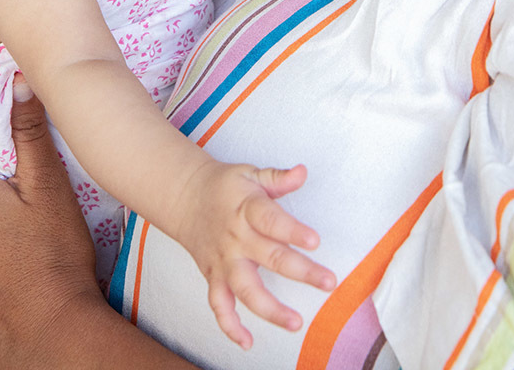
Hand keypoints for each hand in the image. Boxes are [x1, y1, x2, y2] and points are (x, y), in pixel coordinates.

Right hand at [174, 160, 335, 349]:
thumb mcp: (250, 173)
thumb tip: (302, 172)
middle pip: (270, 257)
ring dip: (270, 309)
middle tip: (328, 282)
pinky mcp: (214, 277)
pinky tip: (247, 342)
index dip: (293, 231)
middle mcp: (236, 238)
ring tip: (296, 322)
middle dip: (301, 271)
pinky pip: (219, 306)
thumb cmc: (225, 186)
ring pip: (245, 290)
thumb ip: (277, 177)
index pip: (272, 221)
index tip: (315, 241)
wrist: (185, 196)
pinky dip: (230, 327)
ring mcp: (224, 261)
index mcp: (246, 209)